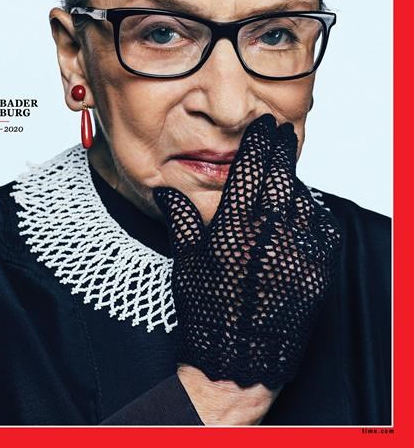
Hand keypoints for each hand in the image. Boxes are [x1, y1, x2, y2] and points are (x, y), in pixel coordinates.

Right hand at [153, 114, 342, 389]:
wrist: (241, 358)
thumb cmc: (208, 310)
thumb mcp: (186, 263)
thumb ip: (181, 219)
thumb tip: (164, 189)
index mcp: (233, 228)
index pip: (249, 170)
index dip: (257, 143)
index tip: (262, 126)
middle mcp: (268, 235)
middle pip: (279, 176)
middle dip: (280, 148)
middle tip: (280, 132)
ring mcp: (297, 252)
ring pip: (301, 199)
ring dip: (294, 181)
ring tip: (286, 172)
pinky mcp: (317, 270)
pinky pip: (321, 227)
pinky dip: (312, 212)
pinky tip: (302, 208)